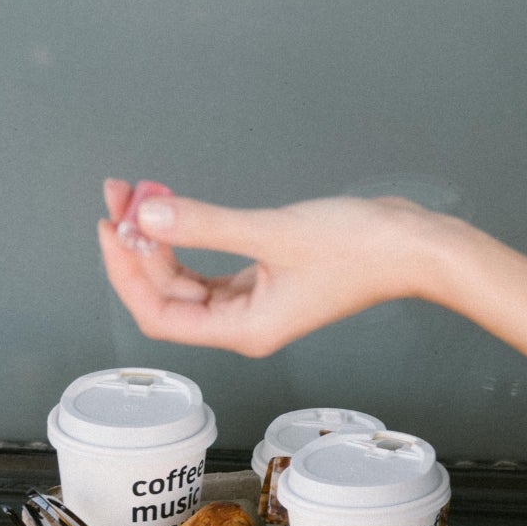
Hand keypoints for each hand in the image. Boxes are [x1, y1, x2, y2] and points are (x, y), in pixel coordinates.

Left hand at [98, 177, 436, 357]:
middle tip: (122, 197)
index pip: (160, 313)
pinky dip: (189, 239)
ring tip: (141, 196)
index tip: (113, 227)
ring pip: (187, 278)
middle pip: (167, 294)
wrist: (413, 245)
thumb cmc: (360, 251)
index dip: (128, 273)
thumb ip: (206, 225)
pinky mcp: (267, 277)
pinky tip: (176, 211)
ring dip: (161, 240)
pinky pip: (211, 265)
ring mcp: (256, 301)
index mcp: (244, 329)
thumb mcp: (274, 233)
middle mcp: (245, 322)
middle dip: (140, 246)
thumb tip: (149, 216)